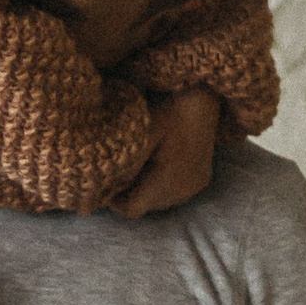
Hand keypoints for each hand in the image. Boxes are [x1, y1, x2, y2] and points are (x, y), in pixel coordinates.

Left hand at [111, 86, 221, 218]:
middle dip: (129, 191)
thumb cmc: (170, 109)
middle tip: (121, 164)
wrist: (206, 95)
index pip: (132, 209)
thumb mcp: (142, 133)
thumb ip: (123, 164)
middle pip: (145, 206)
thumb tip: (99, 190)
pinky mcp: (201, 180)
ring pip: (158, 201)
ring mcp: (194, 187)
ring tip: (140, 159)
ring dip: (145, 187)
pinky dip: (160, 183)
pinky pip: (173, 193)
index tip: (106, 179)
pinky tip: (157, 160)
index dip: (113, 199)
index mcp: (168, 181)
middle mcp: (183, 191)